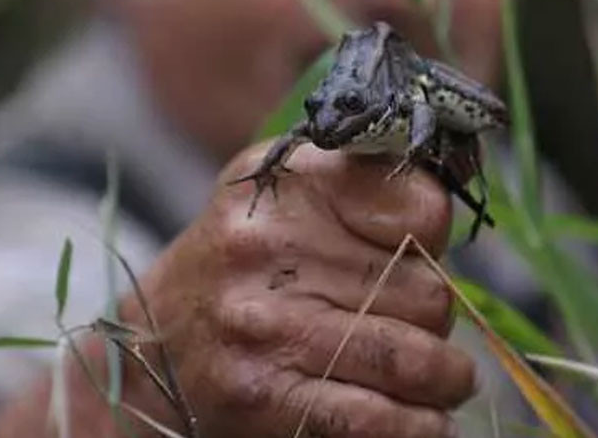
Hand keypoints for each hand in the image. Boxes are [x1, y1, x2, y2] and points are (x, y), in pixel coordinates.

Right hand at [0, 141, 475, 437]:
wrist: (149, 352)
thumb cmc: (242, 270)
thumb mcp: (287, 198)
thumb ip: (365, 188)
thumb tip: (447, 212)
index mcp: (288, 183)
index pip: (421, 209)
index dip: (434, 239)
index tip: (421, 253)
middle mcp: (268, 247)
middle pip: (427, 292)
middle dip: (433, 318)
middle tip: (413, 325)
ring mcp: (265, 325)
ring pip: (417, 358)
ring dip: (443, 379)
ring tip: (441, 381)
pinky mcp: (264, 396)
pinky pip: (381, 418)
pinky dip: (418, 425)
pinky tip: (422, 420)